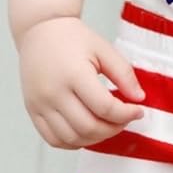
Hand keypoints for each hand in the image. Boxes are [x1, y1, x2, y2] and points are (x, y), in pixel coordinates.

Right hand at [16, 15, 146, 148]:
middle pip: (88, 127)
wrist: (40, 30)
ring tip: (107, 125)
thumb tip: (139, 99)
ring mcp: (40, 104)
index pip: (105, 107)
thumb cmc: (72, 38)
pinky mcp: (32, 111)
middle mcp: (53, 92)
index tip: (138, 111)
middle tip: (124, 119)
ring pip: (72, 139)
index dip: (127, 114)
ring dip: (95, 139)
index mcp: (74, 74)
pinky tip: (86, 132)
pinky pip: (53, 140)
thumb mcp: (103, 49)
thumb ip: (124, 74)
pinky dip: (73, 143)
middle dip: (114, 129)